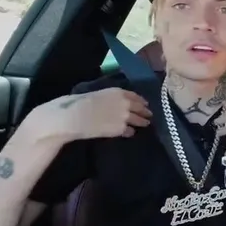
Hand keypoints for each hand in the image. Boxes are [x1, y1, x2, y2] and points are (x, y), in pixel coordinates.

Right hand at [33, 88, 151, 140]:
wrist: (76, 116)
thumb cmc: (80, 102)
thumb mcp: (97, 94)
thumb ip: (108, 98)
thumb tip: (109, 103)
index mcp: (118, 92)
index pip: (135, 96)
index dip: (141, 100)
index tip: (145, 103)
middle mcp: (125, 103)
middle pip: (140, 108)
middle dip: (146, 111)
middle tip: (150, 114)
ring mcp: (125, 116)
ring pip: (139, 120)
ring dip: (143, 122)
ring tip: (146, 124)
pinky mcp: (121, 129)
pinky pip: (129, 131)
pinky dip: (130, 132)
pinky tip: (130, 133)